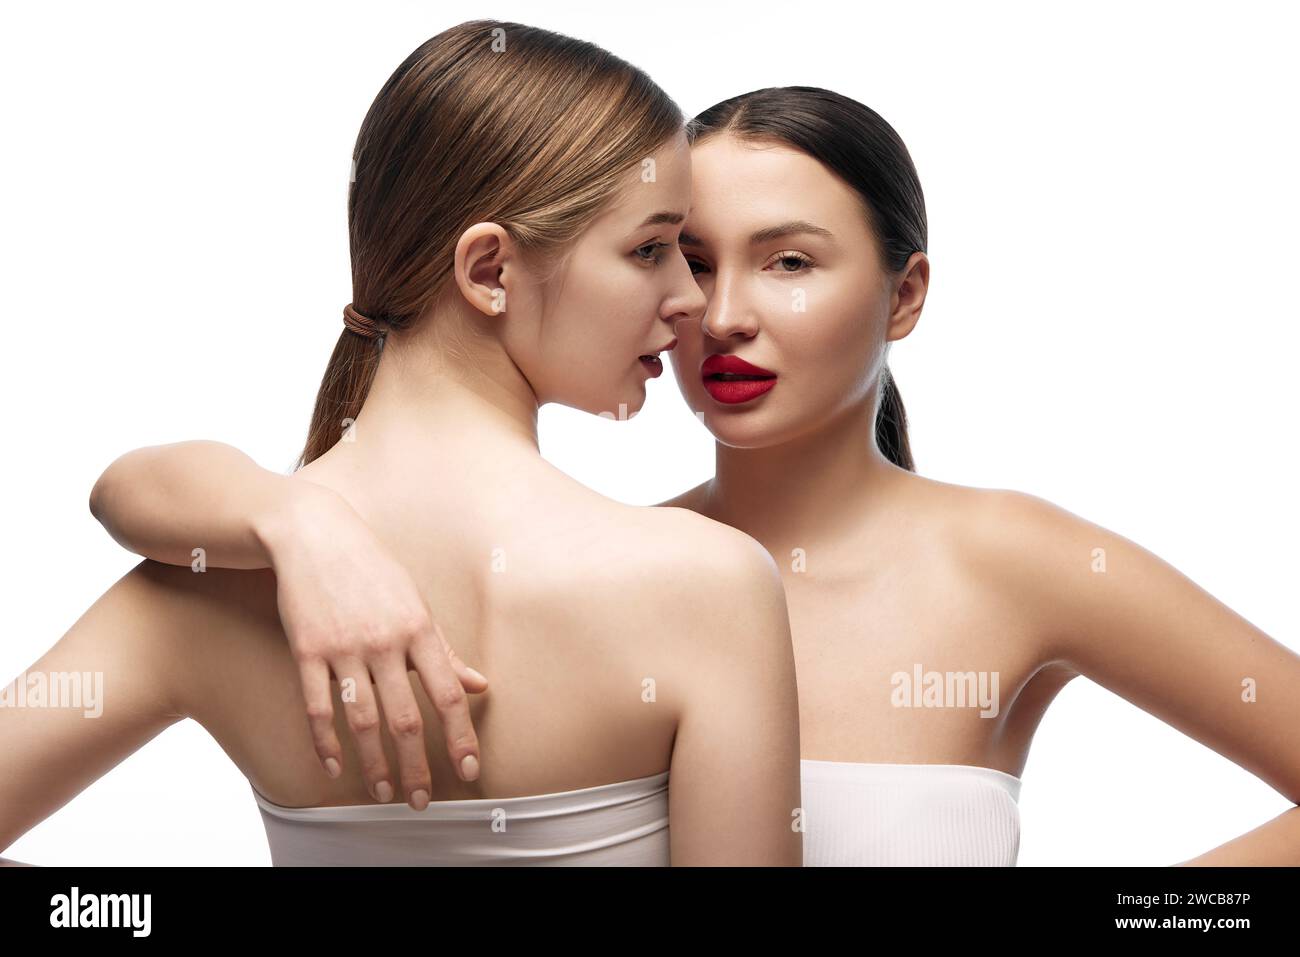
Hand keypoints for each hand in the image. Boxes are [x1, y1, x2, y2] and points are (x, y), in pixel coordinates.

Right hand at [255, 480, 486, 809]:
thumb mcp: (417, 604)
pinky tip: (333, 765)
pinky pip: (317, 706)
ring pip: (363, 720)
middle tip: (421, 800)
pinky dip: (324, 740)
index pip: (448, 694)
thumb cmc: (373, 570)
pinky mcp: (307, 650)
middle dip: (417, 766)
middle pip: (407, 718)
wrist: (314, 534)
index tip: (467, 770)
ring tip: (383, 792)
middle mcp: (385, 641)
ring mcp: (344, 646)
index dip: (460, 736)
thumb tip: (481, 686)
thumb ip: (446, 651)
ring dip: (374, 763)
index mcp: (420, 629)